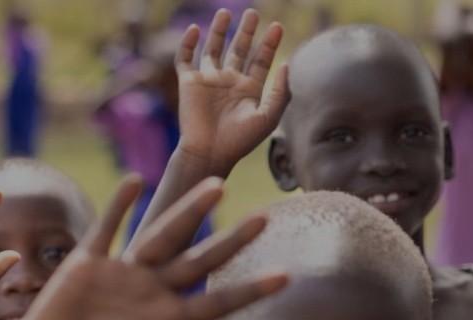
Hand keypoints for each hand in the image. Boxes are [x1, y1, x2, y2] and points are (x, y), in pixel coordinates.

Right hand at [8, 176, 285, 319]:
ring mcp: (121, 273)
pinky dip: (118, 205)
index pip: (220, 302)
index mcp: (168, 319)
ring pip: (162, 235)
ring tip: (217, 184)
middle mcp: (152, 290)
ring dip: (188, 210)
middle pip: (200, 259)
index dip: (251, 289)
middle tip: (264, 218)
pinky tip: (135, 180)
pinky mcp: (86, 264)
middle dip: (231, 240)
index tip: (287, 276)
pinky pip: (106, 229)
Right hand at [174, 9, 288, 169]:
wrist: (210, 152)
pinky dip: (188, 43)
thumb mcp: (268, 117)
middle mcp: (230, 81)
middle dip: (246, 32)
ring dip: (219, 31)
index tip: (278, 26)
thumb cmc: (240, 140)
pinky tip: (195, 29)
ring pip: (213, 49)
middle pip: (239, 49)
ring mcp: (209, 80)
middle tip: (253, 13)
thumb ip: (280, 92)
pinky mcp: (189, 83)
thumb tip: (287, 65)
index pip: (261, 60)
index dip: (269, 44)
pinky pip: (185, 59)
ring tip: (225, 12)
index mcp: (250, 89)